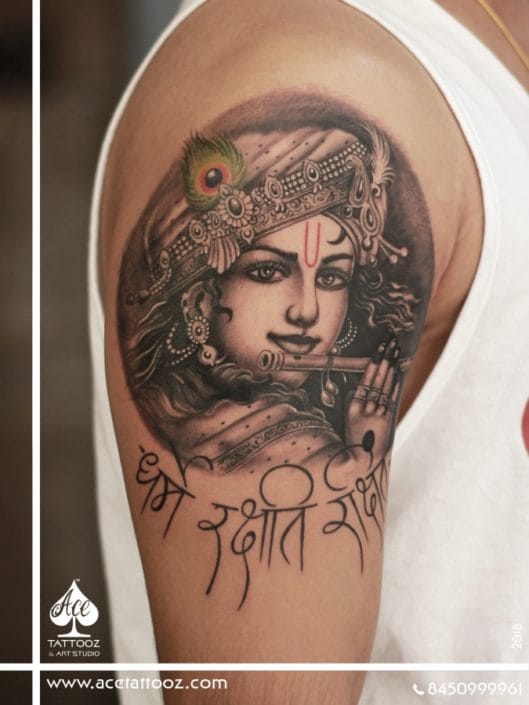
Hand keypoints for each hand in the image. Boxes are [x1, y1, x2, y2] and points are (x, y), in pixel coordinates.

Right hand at [345, 338, 399, 462]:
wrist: (361, 460)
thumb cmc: (353, 436)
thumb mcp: (349, 418)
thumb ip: (355, 400)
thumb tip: (362, 385)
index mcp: (352, 406)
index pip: (366, 378)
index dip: (375, 361)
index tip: (380, 348)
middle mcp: (365, 408)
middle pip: (378, 377)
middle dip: (385, 357)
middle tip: (391, 341)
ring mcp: (378, 414)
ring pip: (386, 385)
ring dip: (392, 367)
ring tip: (396, 351)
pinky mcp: (387, 420)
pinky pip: (391, 398)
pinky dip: (395, 384)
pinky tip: (397, 371)